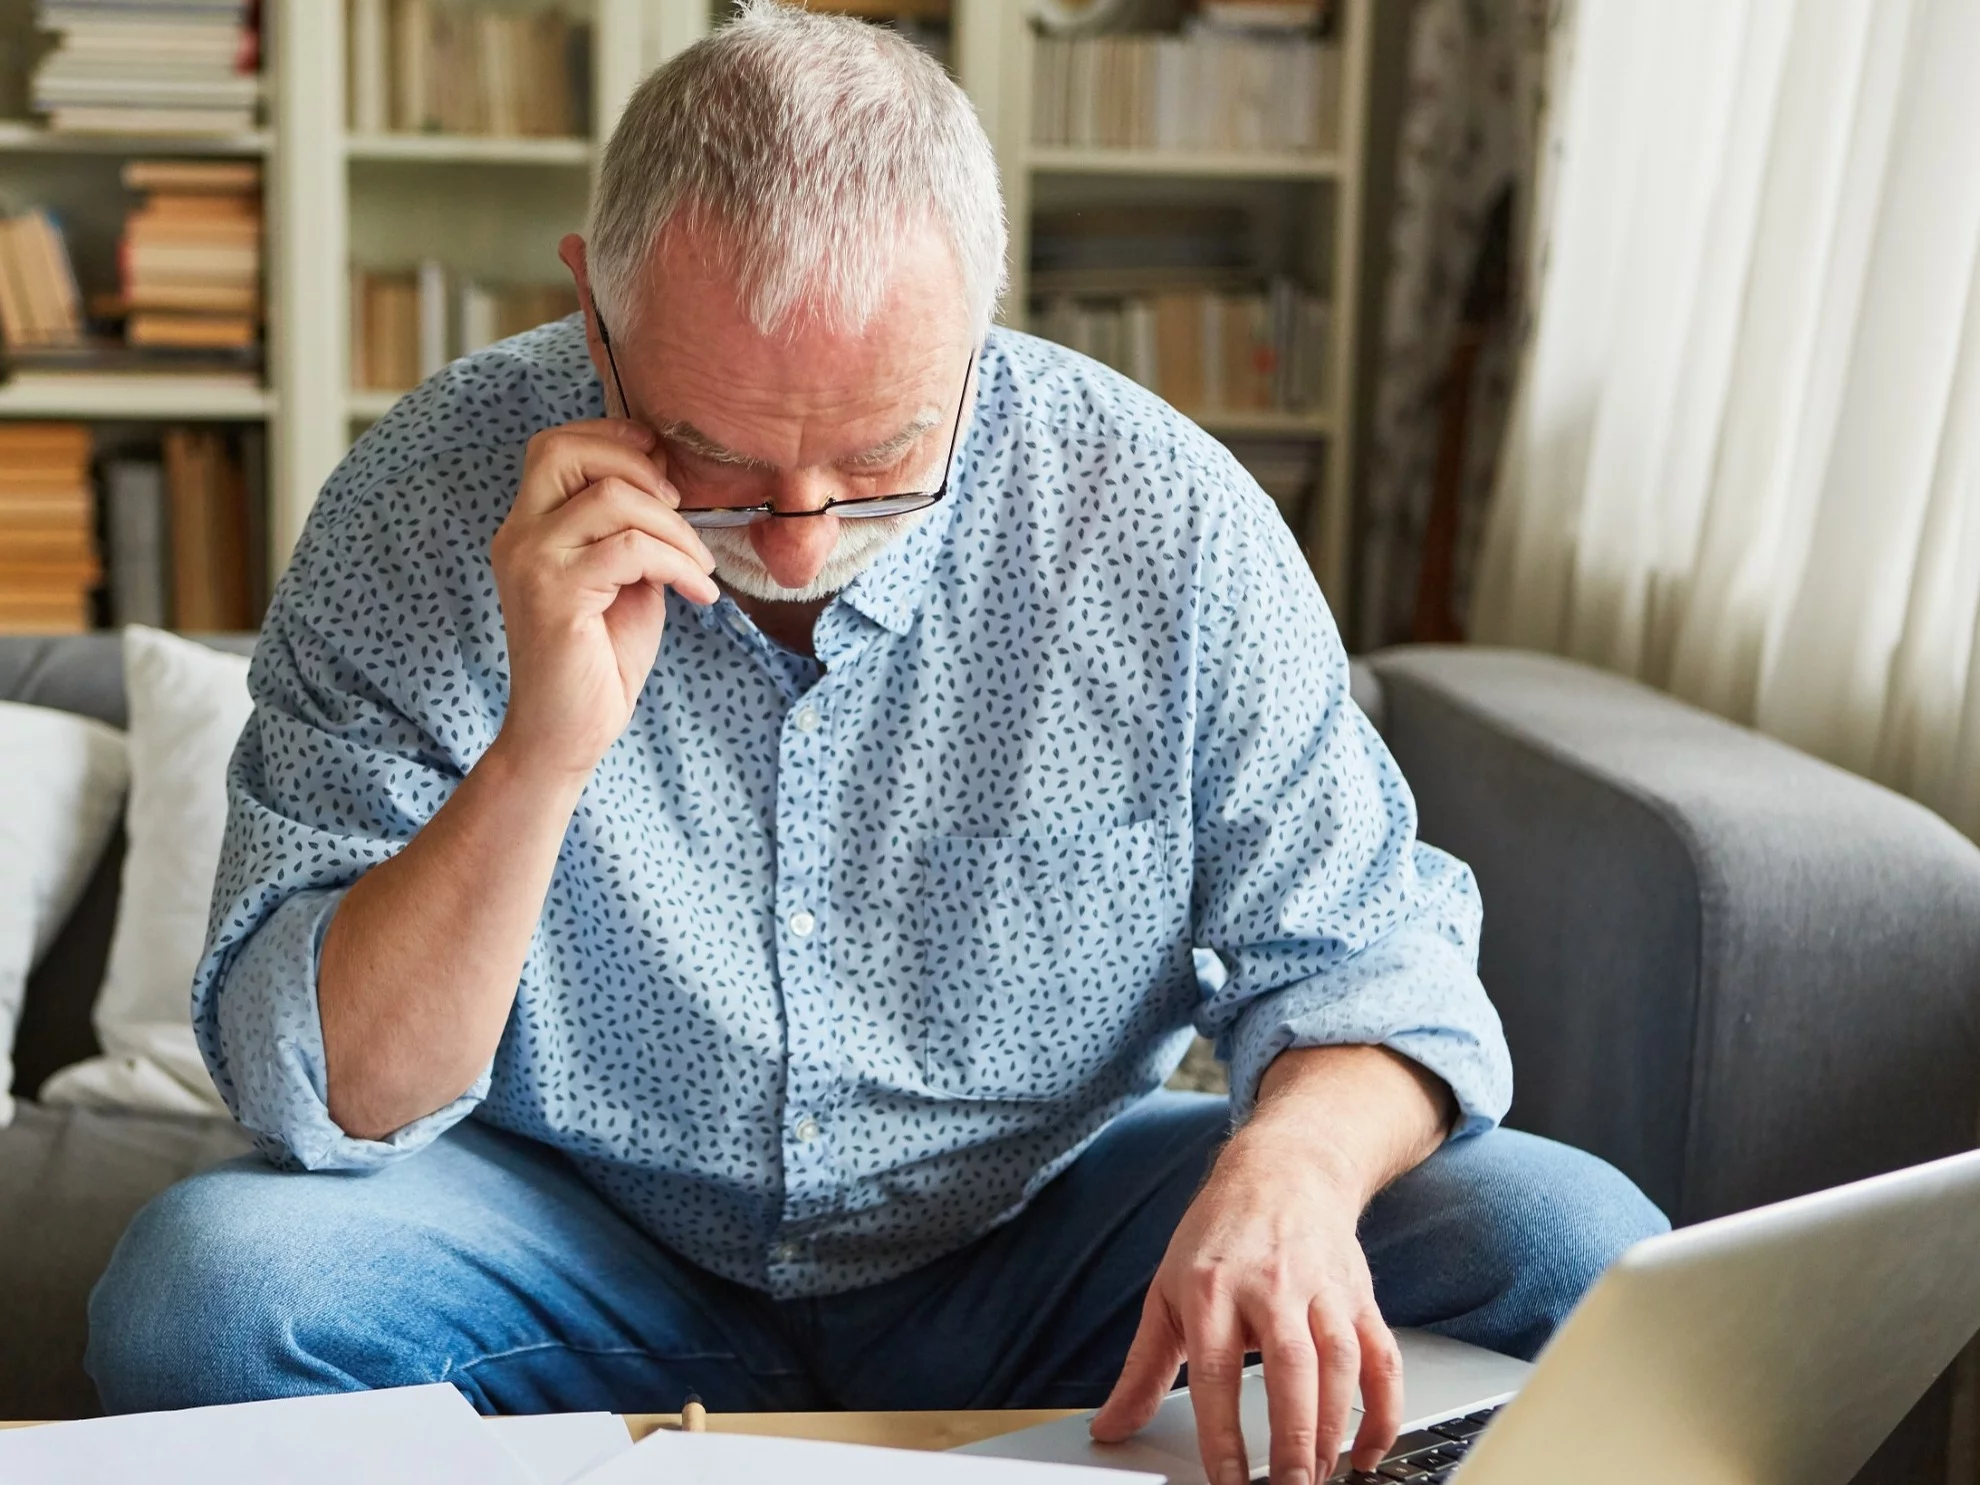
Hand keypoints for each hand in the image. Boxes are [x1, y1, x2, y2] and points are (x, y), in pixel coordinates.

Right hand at [490, 419, 719, 779]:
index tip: (663, 463)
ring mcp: (530, 561)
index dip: (613, 439)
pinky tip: (698, 593)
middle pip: (565, 450)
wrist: (567, 734)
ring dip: (675, 529)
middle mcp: (518, 535)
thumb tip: (669, 490)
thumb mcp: (623, 579)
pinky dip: (678, 564)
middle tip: (679, 510)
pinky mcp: (554, 592)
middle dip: (637, 467)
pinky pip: (631, 549)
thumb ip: (631, 532)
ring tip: (700, 567)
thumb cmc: (599, 659)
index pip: (554, 445)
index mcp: (529, 526)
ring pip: (613, 499)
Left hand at [1090, 1128, 1405, 1484]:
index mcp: (1212, 1288)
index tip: (1225, 1482)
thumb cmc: (1220, 1234)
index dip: (1222, 1433)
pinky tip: (1368, 1448)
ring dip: (1335, 1427)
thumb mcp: (1166, 1290)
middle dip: (1294, 1437)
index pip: (1215, 1372)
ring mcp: (1321, 1290)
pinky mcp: (1360, 1296)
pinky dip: (1384, 1407)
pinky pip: (1382, 1357)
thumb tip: (1110, 1427)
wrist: (1283, 1170)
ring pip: (1340, 1363)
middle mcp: (1270, 1286)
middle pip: (1290, 1367)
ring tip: (1320, 1476)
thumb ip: (1141, 1368)